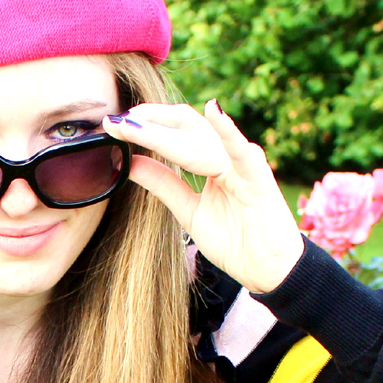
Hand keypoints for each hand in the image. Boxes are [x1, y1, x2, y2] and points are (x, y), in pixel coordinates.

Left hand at [101, 100, 303, 293]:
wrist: (269, 272)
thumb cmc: (237, 241)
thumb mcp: (189, 212)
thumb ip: (164, 185)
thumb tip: (131, 162)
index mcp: (212, 162)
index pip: (176, 133)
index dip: (146, 127)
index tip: (113, 126)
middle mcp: (227, 157)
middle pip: (186, 126)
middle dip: (149, 122)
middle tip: (116, 120)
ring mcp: (244, 167)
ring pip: (202, 139)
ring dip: (167, 130)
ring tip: (138, 121)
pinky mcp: (259, 181)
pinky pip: (243, 154)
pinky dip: (229, 132)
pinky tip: (214, 110)